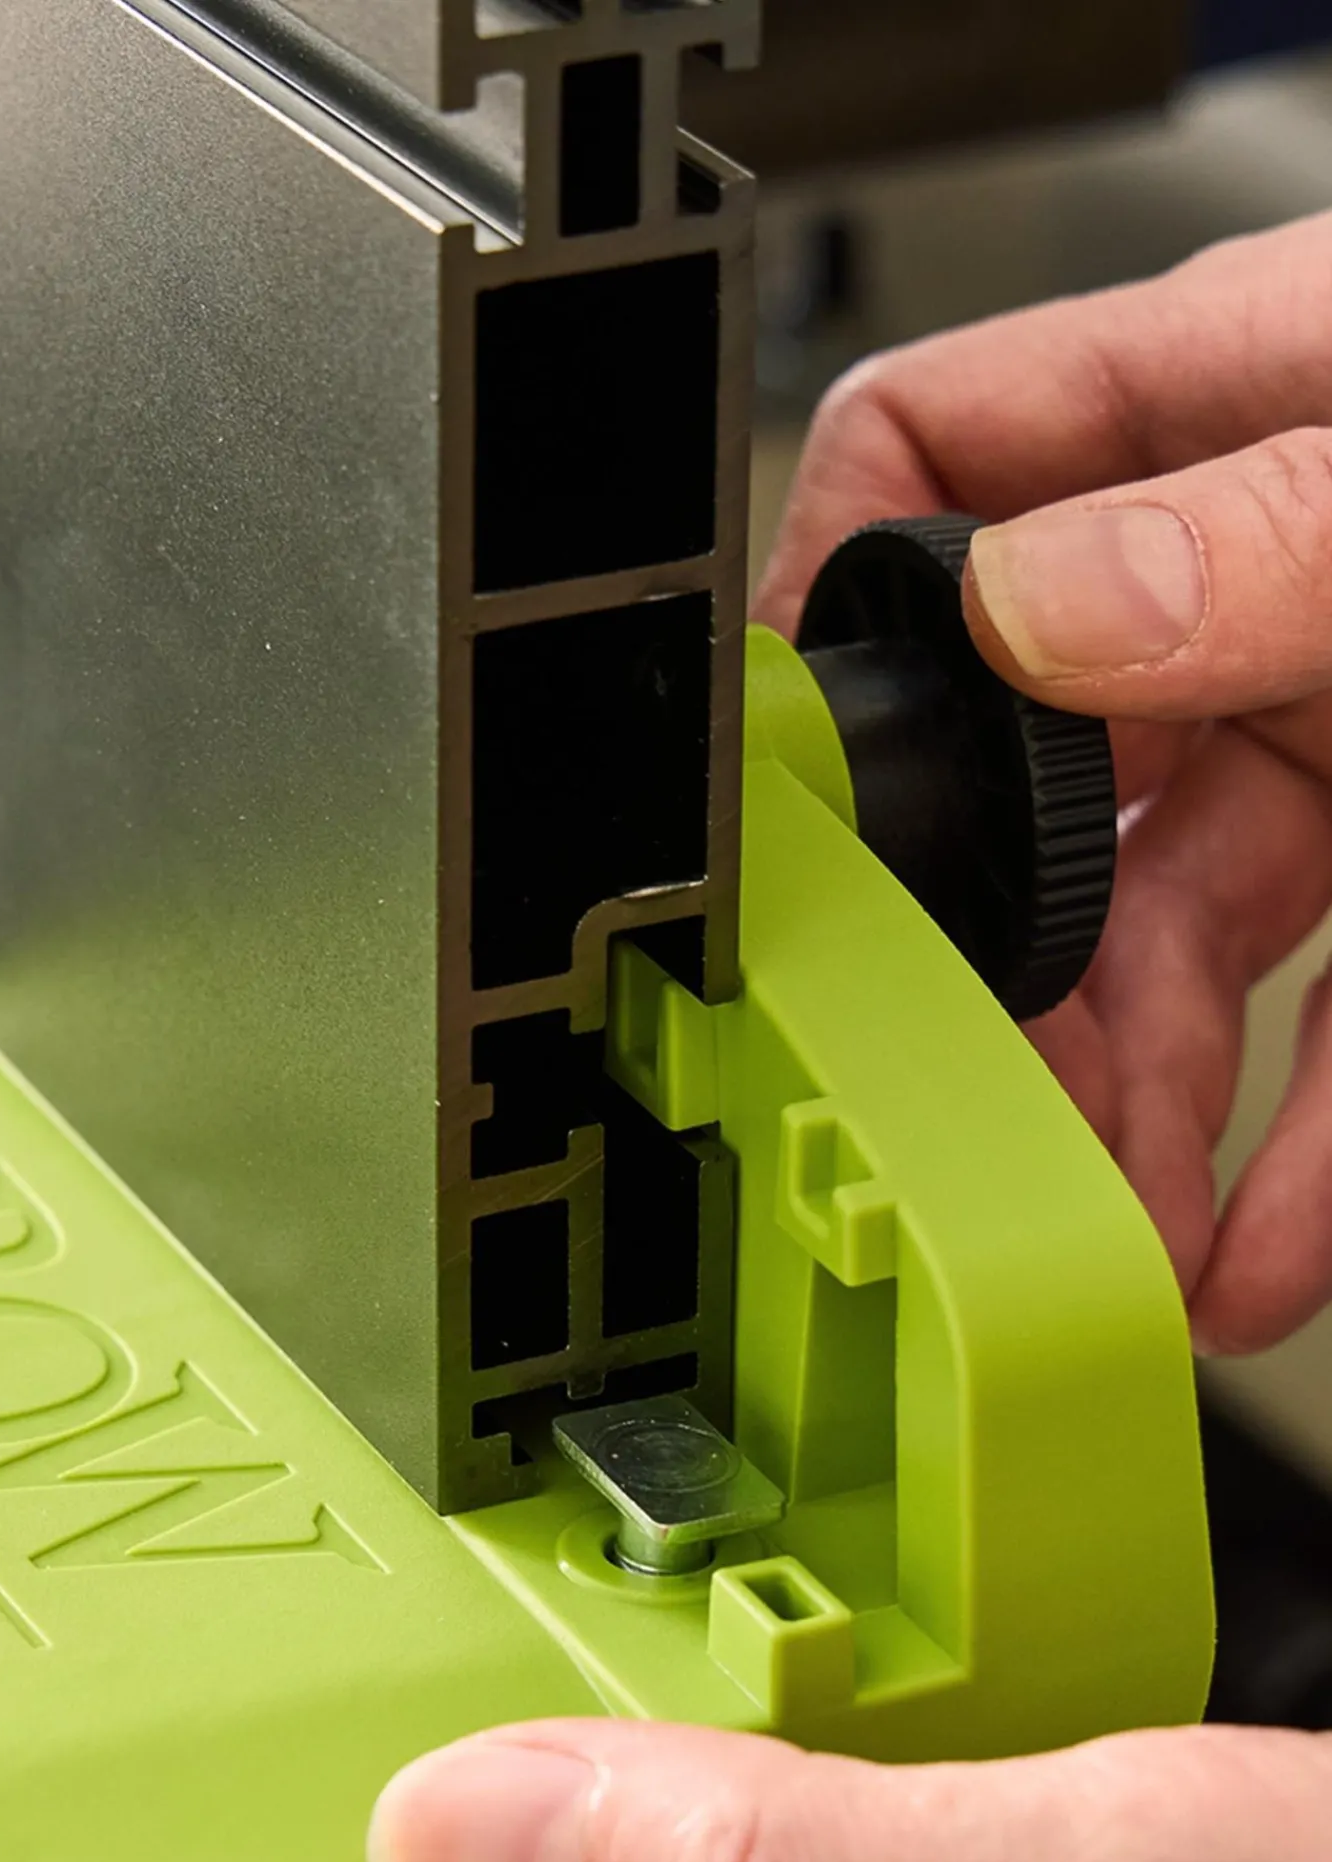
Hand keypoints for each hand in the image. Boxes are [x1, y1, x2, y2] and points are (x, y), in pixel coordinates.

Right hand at [758, 208, 1331, 1357]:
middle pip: (1028, 770)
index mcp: (1244, 401)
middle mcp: (1260, 569)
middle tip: (968, 1108)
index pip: (936, 461)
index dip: (826, 610)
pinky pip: (1320, 1021)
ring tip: (1110, 1233)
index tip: (788, 800)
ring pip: (1165, 930)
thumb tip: (1037, 606)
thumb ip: (1273, 532)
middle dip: (999, 963)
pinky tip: (1257, 1255)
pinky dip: (1285, 1159)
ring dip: (1130, 1102)